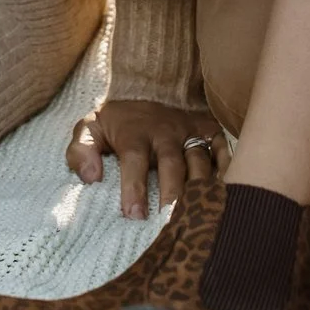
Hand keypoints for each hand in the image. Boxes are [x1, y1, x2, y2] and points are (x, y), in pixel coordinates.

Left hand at [67, 98, 224, 219]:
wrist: (146, 88)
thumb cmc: (116, 123)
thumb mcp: (89, 129)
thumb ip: (82, 151)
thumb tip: (91, 177)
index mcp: (134, 133)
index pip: (134, 159)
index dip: (134, 187)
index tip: (134, 216)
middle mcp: (165, 132)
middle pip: (172, 163)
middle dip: (172, 193)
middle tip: (170, 222)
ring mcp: (189, 132)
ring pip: (199, 161)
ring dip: (200, 188)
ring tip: (199, 217)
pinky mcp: (208, 131)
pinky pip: (222, 151)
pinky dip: (227, 170)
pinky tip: (225, 194)